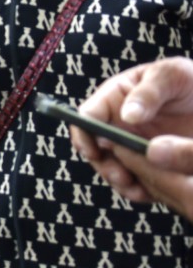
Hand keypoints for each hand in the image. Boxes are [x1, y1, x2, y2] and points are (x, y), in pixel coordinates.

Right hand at [71, 58, 192, 219]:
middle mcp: (118, 124)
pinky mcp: (150, 164)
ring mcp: (132, 145)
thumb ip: (148, 92)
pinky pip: (138, 181)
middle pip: (95, 147)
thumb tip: (127, 115)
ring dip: (120, 181)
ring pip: (114, 167)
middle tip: (120, 176)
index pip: (87, 116)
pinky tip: (150, 193)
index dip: (84, 134)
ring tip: (135, 189)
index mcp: (114, 98)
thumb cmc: (190, 80)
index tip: (94, 150)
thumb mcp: (172, 75)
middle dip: (103, 164)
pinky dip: (140, 190)